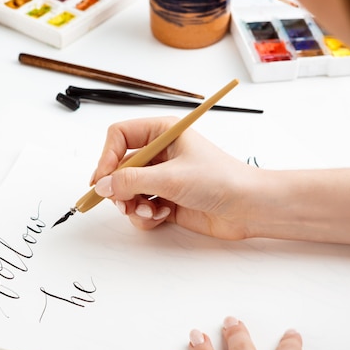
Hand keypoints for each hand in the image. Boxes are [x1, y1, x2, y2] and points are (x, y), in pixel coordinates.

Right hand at [91, 117, 261, 238]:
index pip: (119, 136)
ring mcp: (163, 178)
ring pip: (127, 191)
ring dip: (132, 205)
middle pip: (119, 167)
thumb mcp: (170, 177)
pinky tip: (161, 216)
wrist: (248, 207)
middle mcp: (160, 153)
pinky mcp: (167, 200)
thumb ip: (131, 181)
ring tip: (149, 211)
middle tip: (123, 202)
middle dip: (119, 188)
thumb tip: (102, 186)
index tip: (101, 179)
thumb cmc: (220, 180)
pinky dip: (145, 215)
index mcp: (163, 133)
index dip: (106, 157)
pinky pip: (140, 208)